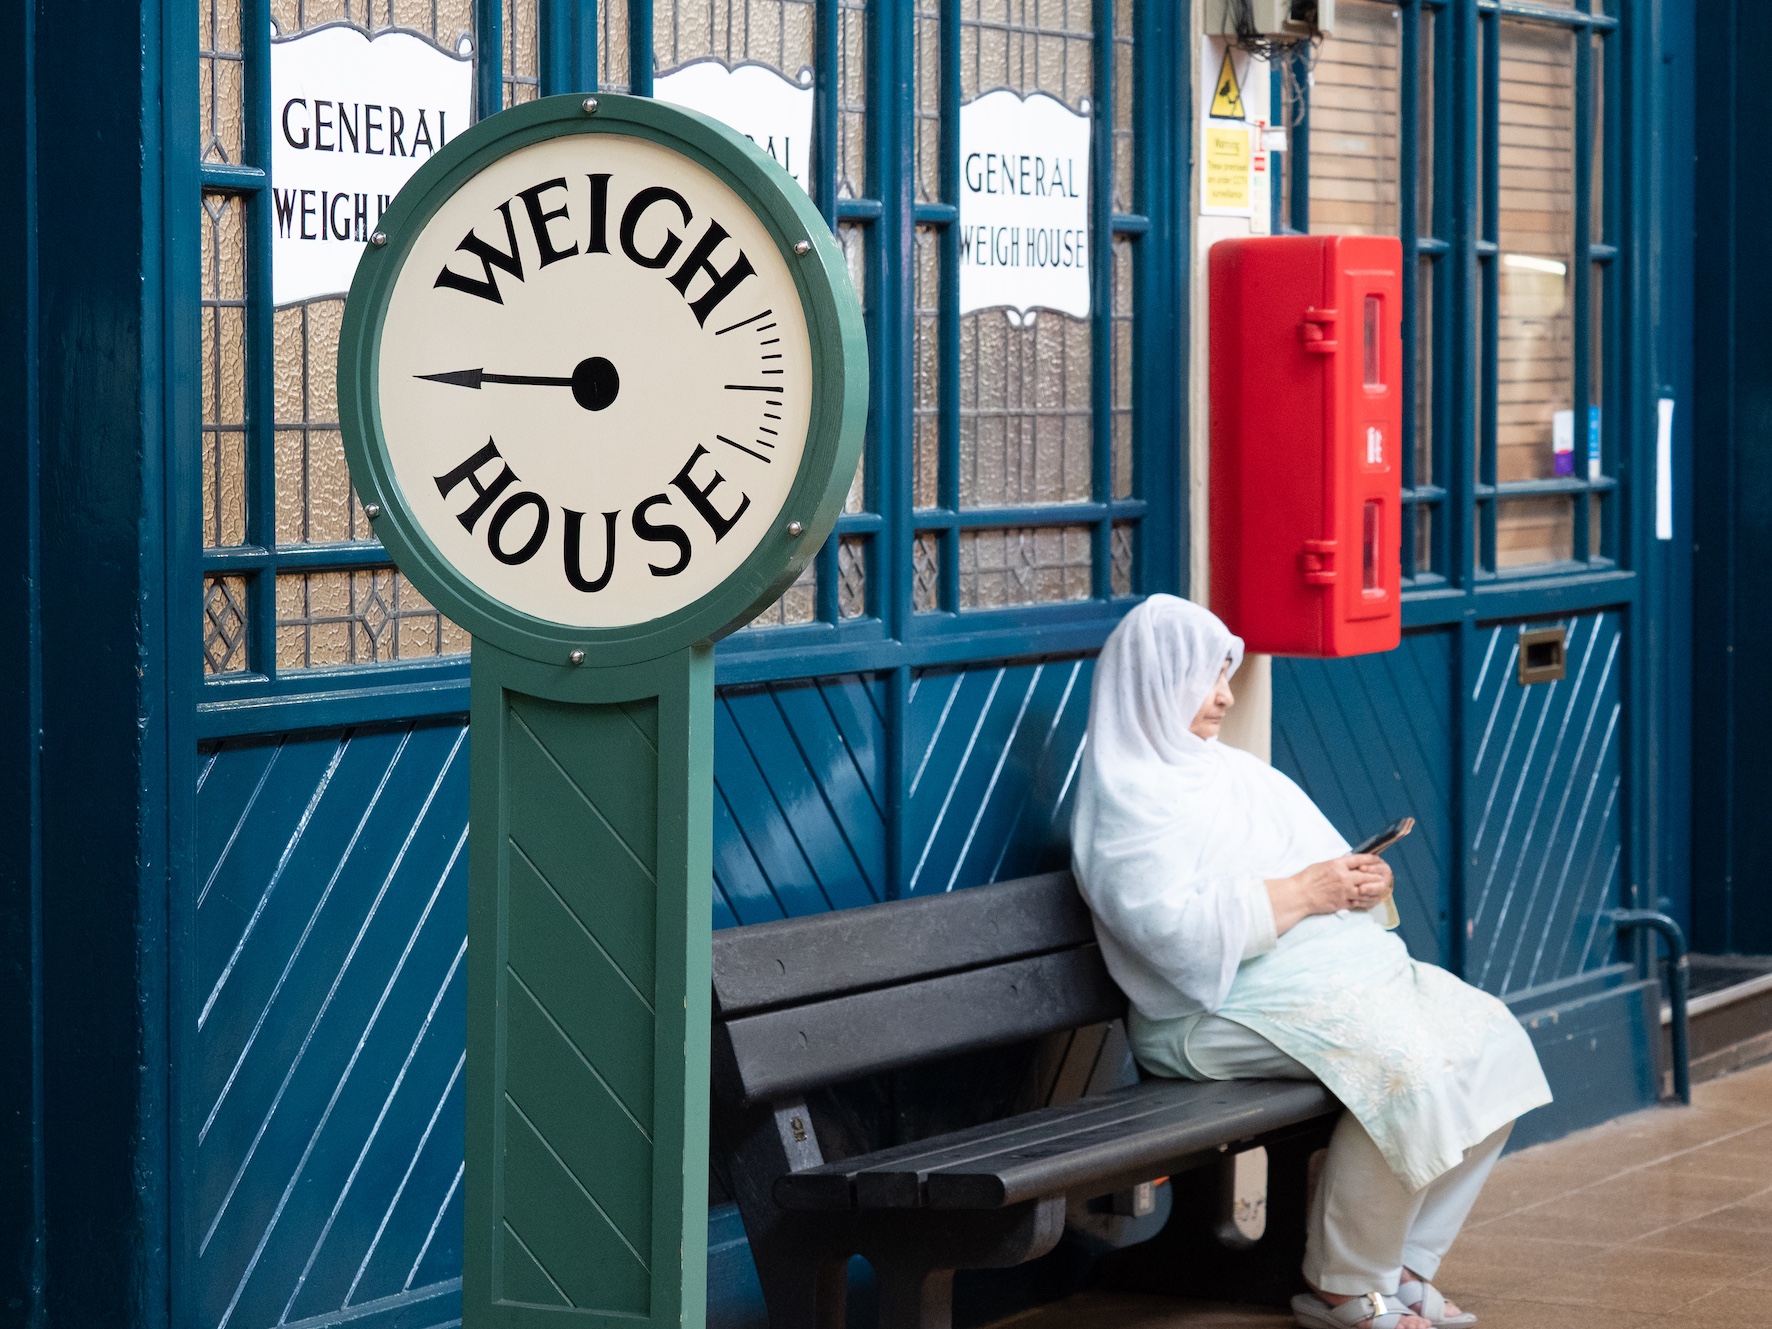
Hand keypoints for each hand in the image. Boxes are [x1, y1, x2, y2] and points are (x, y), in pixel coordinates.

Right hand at [1266, 855, 1391, 935]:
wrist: (1300, 895)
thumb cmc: (1307, 879)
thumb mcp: (1323, 865)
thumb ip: (1338, 865)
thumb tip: (1350, 865)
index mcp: (1337, 865)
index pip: (1360, 860)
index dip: (1372, 860)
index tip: (1378, 860)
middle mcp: (1344, 877)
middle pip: (1368, 876)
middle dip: (1377, 876)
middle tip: (1383, 877)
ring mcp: (1344, 892)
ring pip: (1367, 891)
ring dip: (1374, 890)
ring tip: (1379, 890)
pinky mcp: (1343, 903)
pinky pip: (1359, 903)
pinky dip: (1365, 901)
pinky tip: (1368, 900)